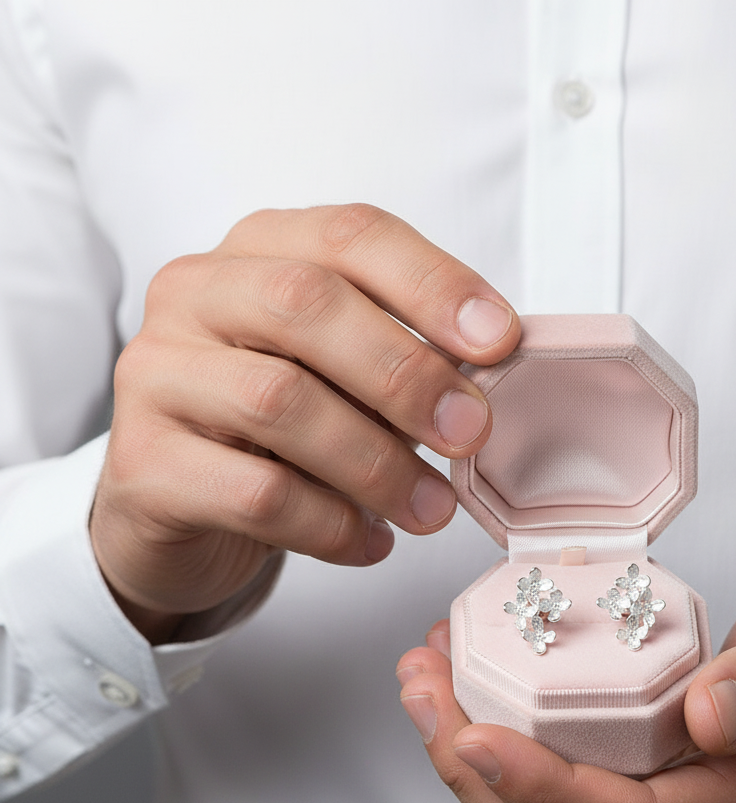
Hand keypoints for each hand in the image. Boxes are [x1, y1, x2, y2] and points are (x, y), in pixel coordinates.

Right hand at [91, 205, 518, 640]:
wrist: (180, 510)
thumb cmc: (281, 433)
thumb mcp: (346, 378)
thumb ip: (405, 360)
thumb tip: (490, 377)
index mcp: (258, 252)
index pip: (349, 236)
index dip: (433, 283)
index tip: (501, 342)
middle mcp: (195, 296)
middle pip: (305, 304)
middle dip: (405, 372)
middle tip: (469, 434)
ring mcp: (156, 376)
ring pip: (279, 401)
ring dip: (377, 463)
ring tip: (431, 509)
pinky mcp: (143, 465)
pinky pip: (254, 493)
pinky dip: (332, 524)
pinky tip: (371, 542)